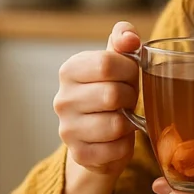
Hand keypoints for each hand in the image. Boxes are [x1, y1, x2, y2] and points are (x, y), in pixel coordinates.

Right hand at [54, 21, 140, 176]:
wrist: (99, 133)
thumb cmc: (112, 88)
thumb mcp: (118, 60)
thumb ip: (124, 39)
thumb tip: (130, 38)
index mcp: (69, 70)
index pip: (107, 64)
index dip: (129, 70)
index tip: (129, 76)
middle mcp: (62, 99)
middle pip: (113, 94)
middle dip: (131, 97)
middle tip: (128, 99)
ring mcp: (67, 129)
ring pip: (116, 124)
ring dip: (129, 122)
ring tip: (123, 117)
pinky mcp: (79, 155)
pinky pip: (117, 150)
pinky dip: (125, 144)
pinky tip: (118, 138)